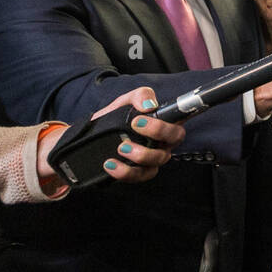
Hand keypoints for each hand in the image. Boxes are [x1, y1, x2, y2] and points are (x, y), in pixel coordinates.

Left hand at [35, 86, 186, 186]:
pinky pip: (139, 176)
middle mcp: (163, 142)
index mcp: (163, 122)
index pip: (181, 116)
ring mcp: (152, 159)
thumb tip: (149, 105)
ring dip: (141, 154)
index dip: (180, 113)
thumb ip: (138, 96)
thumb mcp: (123, 102)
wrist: (90, 139)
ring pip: (158, 160)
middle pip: (175, 138)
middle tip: (135, 124)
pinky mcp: (139, 173)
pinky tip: (110, 163)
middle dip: (157, 131)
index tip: (151, 110)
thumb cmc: (113, 119)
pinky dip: (125, 171)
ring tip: (121, 147)